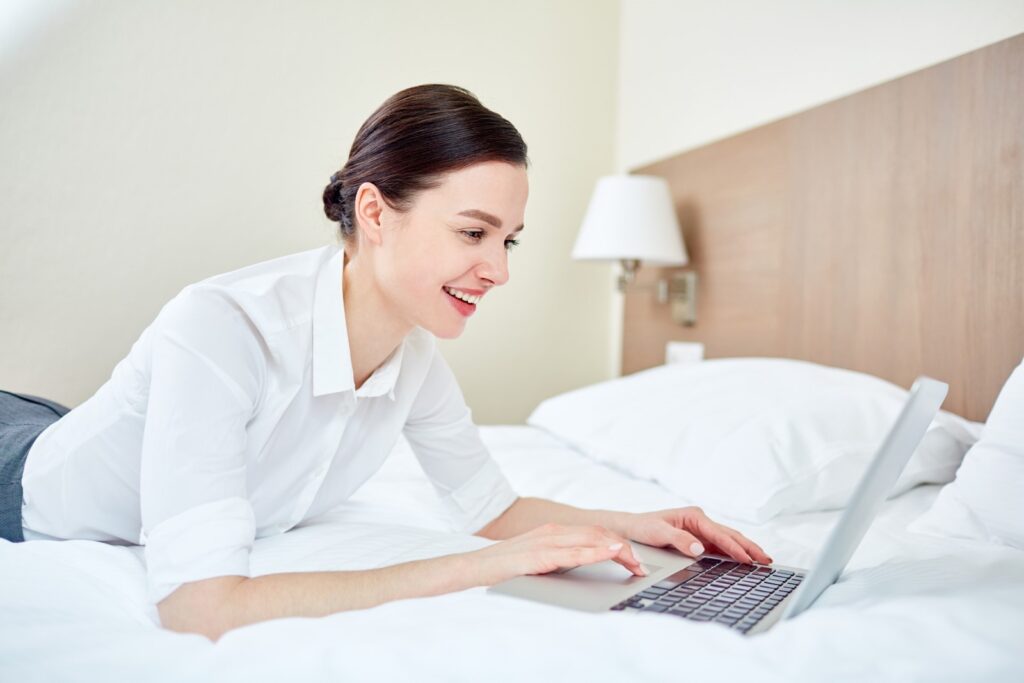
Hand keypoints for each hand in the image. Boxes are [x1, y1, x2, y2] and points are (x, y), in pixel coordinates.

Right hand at [464, 522, 647, 586]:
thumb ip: (558, 559)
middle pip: (598, 534)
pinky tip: (612, 552)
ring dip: (618, 550)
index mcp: (553, 532)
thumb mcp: (537, 560)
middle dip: (625, 548)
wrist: (473, 567)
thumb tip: (582, 567)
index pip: (593, 533)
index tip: (634, 559)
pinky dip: (597, 552)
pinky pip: (574, 553)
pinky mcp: (540, 556)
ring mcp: (546, 542)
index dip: (617, 543)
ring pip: (591, 540)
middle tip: (642, 565)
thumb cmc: (503, 567)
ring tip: (636, 562)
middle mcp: (553, 532)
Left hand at [622, 506, 772, 564]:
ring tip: (763, 560)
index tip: (747, 558)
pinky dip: (734, 553)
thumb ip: (679, 539)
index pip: (719, 533)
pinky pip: (721, 546)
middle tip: (767, 560)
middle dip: (749, 547)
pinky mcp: (699, 539)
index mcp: (693, 516)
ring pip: (728, 540)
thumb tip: (699, 548)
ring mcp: (701, 530)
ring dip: (745, 550)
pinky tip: (744, 561)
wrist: (631, 529)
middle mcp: (700, 521)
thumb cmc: (643, 528)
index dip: (735, 547)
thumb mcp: (658, 533)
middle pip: (730, 535)